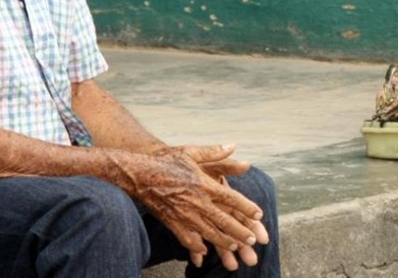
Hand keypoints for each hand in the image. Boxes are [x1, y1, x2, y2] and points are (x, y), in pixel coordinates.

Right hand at [121, 147, 266, 264]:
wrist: (138, 173)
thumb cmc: (166, 161)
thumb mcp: (191, 152)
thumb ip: (214, 152)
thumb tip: (233, 146)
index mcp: (204, 184)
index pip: (232, 199)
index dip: (247, 207)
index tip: (258, 214)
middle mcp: (196, 202)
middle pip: (223, 220)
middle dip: (239, 231)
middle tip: (251, 239)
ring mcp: (183, 214)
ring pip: (208, 232)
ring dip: (222, 241)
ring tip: (234, 246)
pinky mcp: (171, 221)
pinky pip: (186, 237)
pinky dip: (196, 245)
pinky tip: (204, 250)